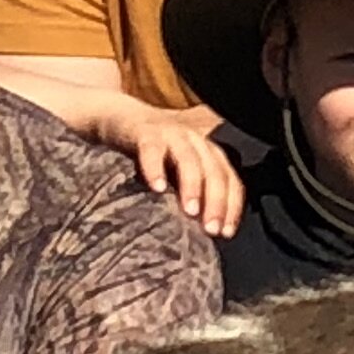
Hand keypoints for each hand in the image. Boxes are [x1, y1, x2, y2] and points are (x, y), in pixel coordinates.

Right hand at [109, 100, 246, 237]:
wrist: (121, 120)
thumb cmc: (154, 155)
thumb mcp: (177, 175)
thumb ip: (192, 195)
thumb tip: (203, 233)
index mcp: (209, 154)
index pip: (230, 181)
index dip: (231, 207)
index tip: (226, 233)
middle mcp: (196, 142)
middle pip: (214, 171)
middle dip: (216, 202)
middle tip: (211, 229)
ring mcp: (172, 134)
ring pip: (189, 159)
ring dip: (192, 186)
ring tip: (190, 211)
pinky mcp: (145, 132)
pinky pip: (152, 149)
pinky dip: (155, 168)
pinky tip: (156, 187)